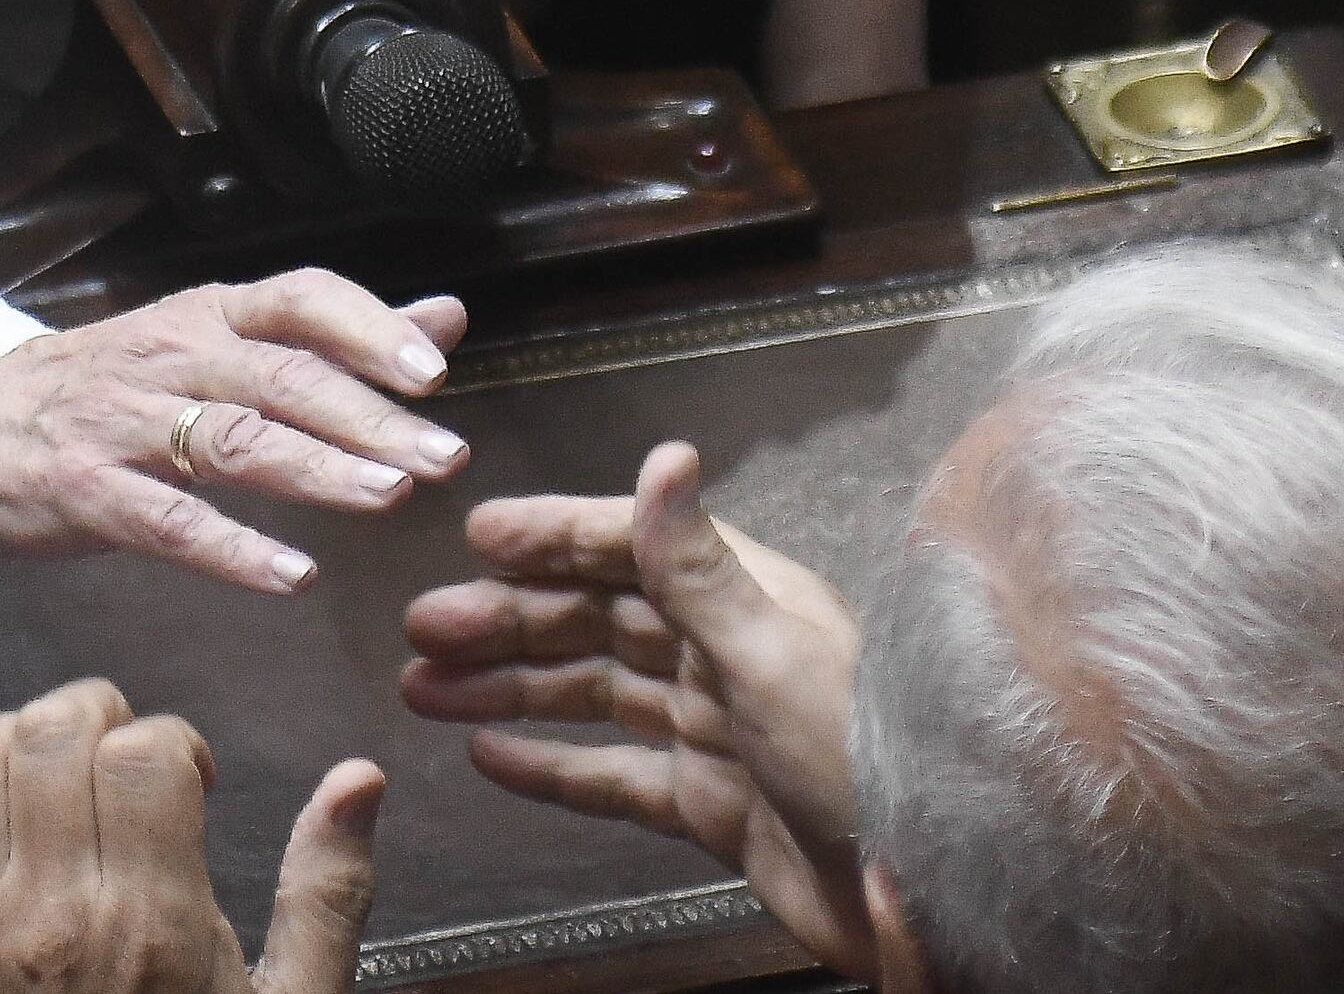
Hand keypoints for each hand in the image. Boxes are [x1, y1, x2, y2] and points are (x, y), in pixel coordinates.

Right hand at [0, 273, 469, 592]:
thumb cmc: (109, 386)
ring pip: (231, 440)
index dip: (368, 328)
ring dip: (317, 468)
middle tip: (443, 455)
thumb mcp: (212, 341)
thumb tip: (446, 319)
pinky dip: (233, 549)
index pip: (300, 298)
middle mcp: (171, 356)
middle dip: (368, 415)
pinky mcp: (85, 491)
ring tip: (389, 497)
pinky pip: (168, 521)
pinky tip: (291, 574)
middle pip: (280, 375)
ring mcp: (123, 424)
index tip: (434, 369)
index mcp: (210, 315)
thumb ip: (331, 338)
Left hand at [0, 678, 387, 993]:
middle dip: (95, 713)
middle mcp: (54, 919)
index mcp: (154, 928)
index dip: (175, 742)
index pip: (144, 753)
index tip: (190, 781)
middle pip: (50, 732)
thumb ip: (326, 896)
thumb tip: (360, 780)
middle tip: (120, 754)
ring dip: (14, 743)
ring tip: (55, 778)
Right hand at [397, 440, 870, 972]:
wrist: (918, 888)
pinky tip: (491, 754)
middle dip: (510, 620)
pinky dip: (550, 764)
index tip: (480, 535)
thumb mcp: (770, 653)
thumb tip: (663, 453)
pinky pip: (612, 776)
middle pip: (599, 623)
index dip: (556, 537)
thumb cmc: (856, 757)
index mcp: (748, 599)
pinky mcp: (710, 806)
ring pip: (594, 697)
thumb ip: (700, 566)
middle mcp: (727, 654)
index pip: (634, 548)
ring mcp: (715, 731)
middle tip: (424, 627)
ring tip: (426, 689)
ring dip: (511, 687)